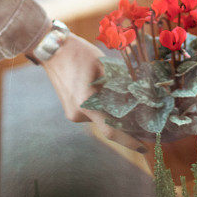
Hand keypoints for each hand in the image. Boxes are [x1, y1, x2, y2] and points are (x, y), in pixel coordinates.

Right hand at [42, 32, 146, 152]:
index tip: (143, 147)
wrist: (52, 49)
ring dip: (113, 112)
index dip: (128, 140)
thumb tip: (139, 96)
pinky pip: (92, 113)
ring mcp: (72, 113)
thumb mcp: (104, 65)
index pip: (110, 130)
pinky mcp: (70, 109)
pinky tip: (110, 95)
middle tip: (143, 117)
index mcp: (86, 103)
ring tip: (127, 100)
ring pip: (100, 118)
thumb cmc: (79, 53)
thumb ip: (120, 84)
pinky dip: (103, 108)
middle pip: (107, 124)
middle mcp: (77, 113)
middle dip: (125, 122)